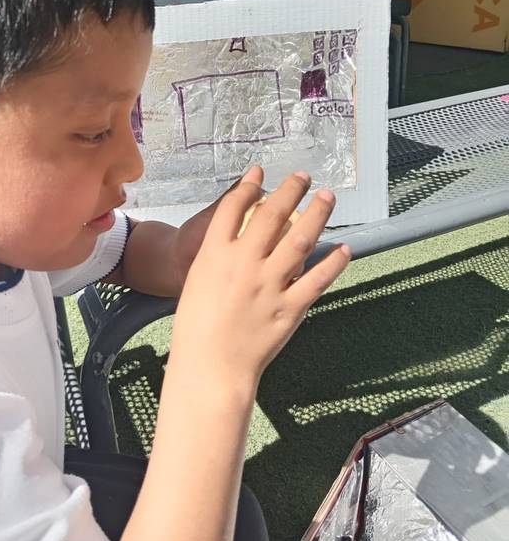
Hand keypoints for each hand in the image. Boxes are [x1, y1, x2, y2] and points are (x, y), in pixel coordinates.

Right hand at [168, 167, 350, 386]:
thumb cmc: (197, 327)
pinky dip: (333, 262)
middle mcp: (243, 264)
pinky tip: (343, 248)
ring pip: (299, 239)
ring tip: (327, 197)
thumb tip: (240, 238)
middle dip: (289, 190)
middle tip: (303, 175)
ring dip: (317, 214)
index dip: (247, 186)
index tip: (259, 173)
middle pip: (270, 214)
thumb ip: (219, 258)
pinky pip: (317, 279)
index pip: (232, 208)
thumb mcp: (198, 281)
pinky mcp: (289, 308)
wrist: (210, 367)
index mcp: (214, 255)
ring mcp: (269, 285)